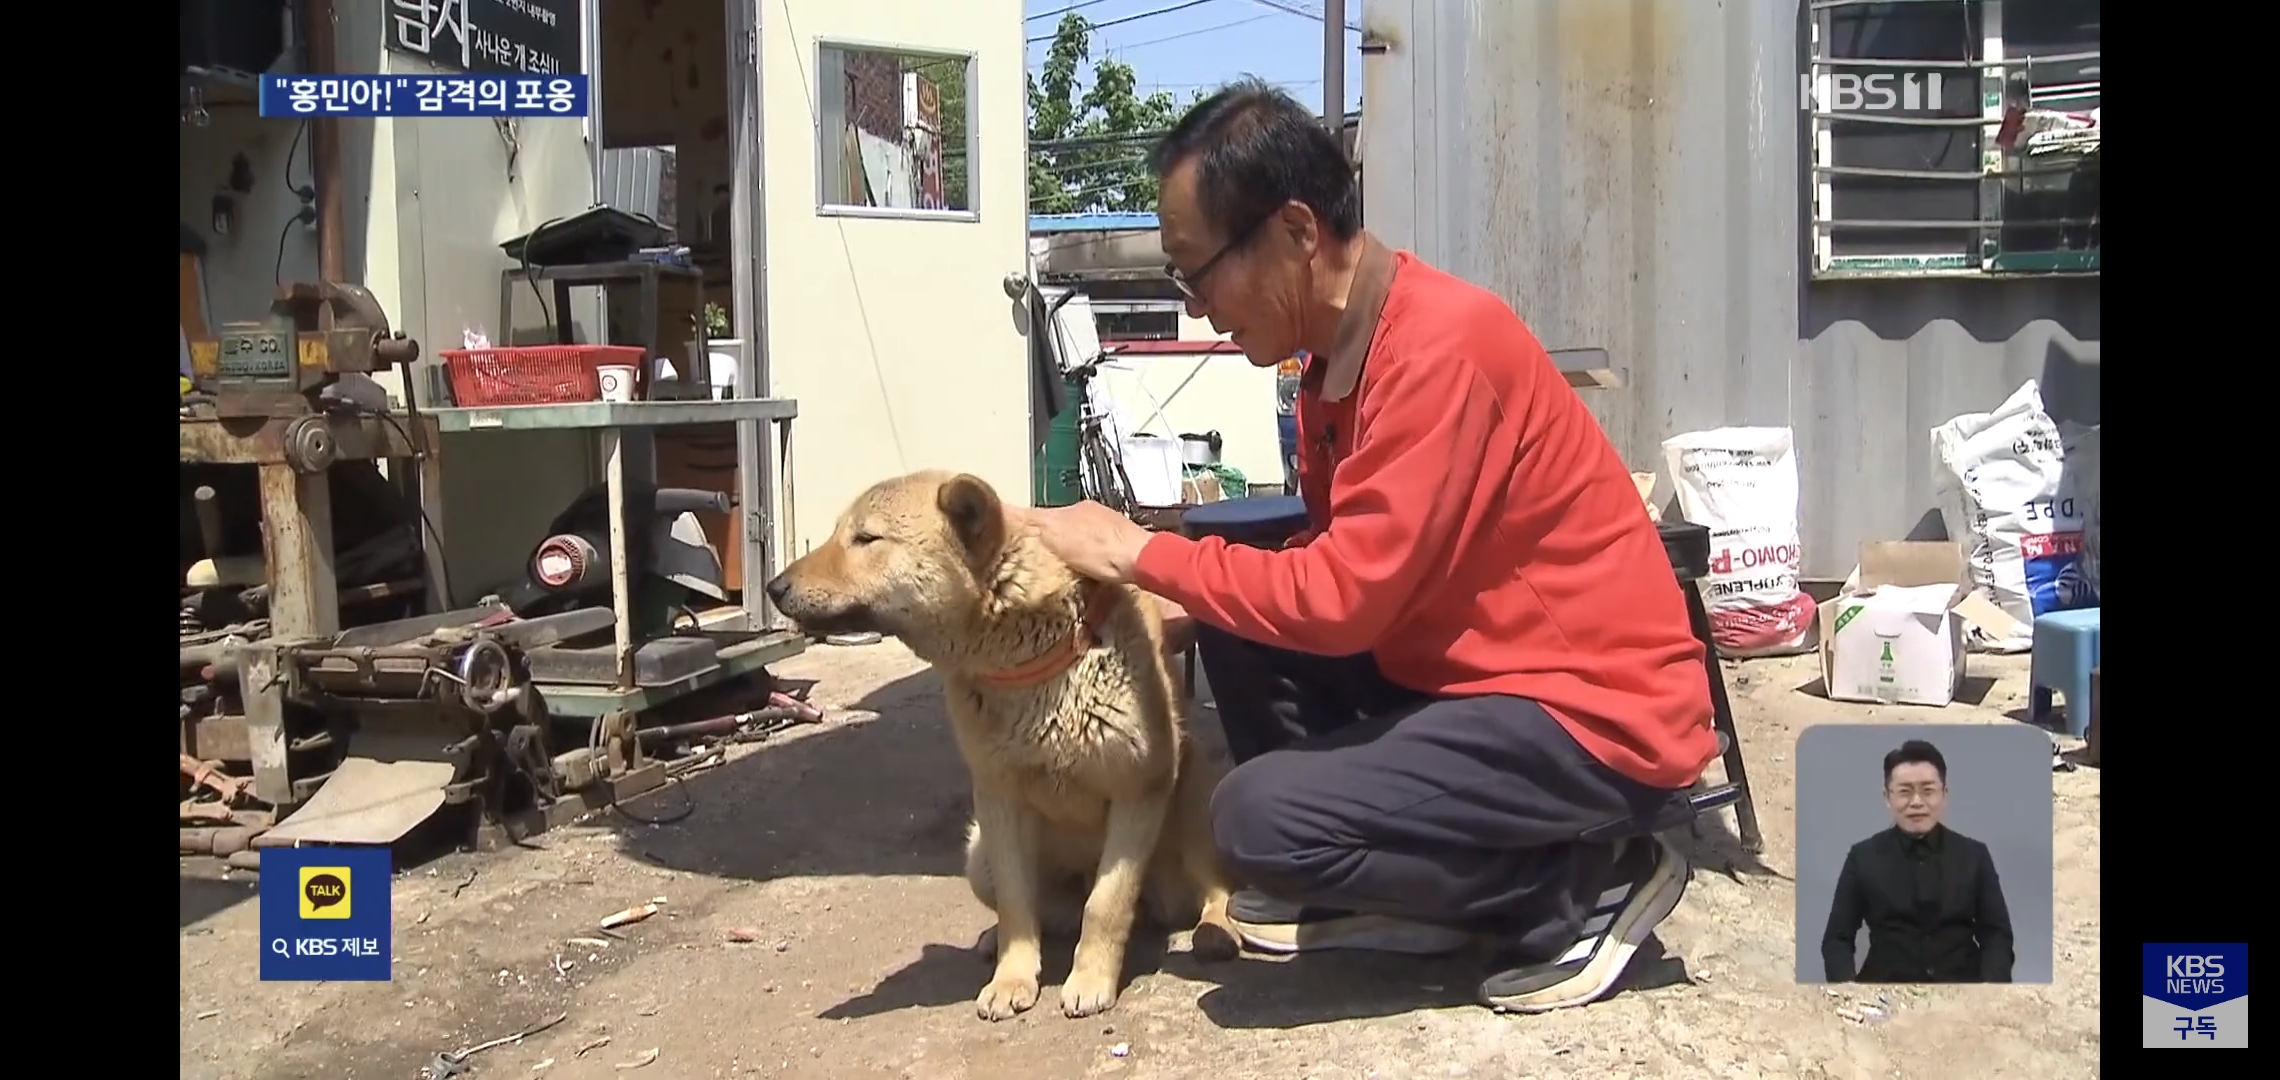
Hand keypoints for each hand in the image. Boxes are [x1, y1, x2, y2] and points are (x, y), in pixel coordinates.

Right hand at [1014, 500, 1152, 584]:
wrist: (1141, 559)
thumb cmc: (1099, 550)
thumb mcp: (1057, 536)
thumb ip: (1033, 523)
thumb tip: (1006, 511)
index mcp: (1072, 508)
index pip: (1039, 514)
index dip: (1024, 527)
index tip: (1011, 540)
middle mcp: (1089, 512)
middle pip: (1058, 525)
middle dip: (1046, 540)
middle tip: (1033, 560)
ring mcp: (1107, 526)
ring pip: (1077, 536)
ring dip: (1067, 548)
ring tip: (1057, 567)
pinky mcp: (1120, 543)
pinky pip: (1094, 547)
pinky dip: (1085, 555)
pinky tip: (1085, 568)